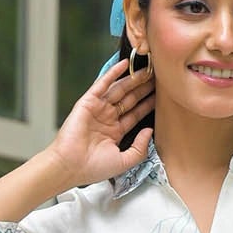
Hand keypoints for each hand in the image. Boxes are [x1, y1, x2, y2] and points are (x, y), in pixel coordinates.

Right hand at [48, 58, 155, 188]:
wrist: (71, 166)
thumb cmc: (93, 168)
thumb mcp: (124, 161)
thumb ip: (140, 148)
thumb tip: (150, 130)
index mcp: (115, 132)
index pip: (135, 113)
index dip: (148, 103)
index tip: (161, 95)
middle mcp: (107, 118)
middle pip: (130, 99)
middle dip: (143, 88)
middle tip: (158, 77)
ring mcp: (98, 109)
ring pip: (119, 89)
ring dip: (133, 79)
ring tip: (147, 69)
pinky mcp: (88, 102)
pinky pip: (103, 84)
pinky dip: (113, 73)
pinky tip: (125, 64)